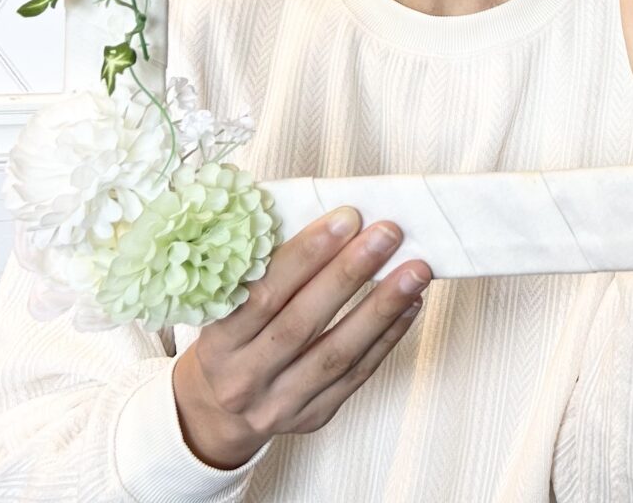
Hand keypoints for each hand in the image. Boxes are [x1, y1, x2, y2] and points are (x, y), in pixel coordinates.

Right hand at [171, 208, 430, 469]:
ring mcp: (279, 403)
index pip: (263, 294)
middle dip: (349, 273)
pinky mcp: (313, 416)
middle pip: (302, 323)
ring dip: (382, 307)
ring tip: (415, 270)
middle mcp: (244, 377)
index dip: (306, 255)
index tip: (346, 218)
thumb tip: (327, 217)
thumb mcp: (226, 305)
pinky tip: (410, 304)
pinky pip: (357, 374)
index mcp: (218, 341)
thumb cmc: (233, 338)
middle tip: (388, 234)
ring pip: (337, 353)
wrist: (218, 410)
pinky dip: (388, 337)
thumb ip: (262, 267)